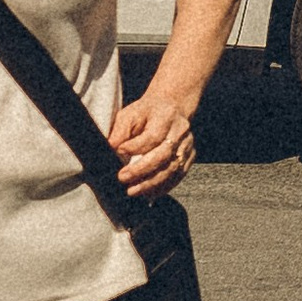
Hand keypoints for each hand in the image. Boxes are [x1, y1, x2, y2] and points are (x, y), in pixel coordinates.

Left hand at [108, 84, 199, 200]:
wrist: (172, 107)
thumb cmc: (148, 112)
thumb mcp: (131, 114)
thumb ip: (121, 130)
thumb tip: (111, 148)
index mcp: (166, 117)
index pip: (153, 136)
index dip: (136, 146)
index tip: (119, 151)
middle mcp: (180, 131)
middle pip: (163, 155)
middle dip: (141, 170)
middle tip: (123, 178)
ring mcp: (187, 145)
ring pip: (172, 168)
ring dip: (152, 183)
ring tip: (133, 190)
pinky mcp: (190, 156)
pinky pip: (178, 175)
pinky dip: (164, 186)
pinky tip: (149, 193)